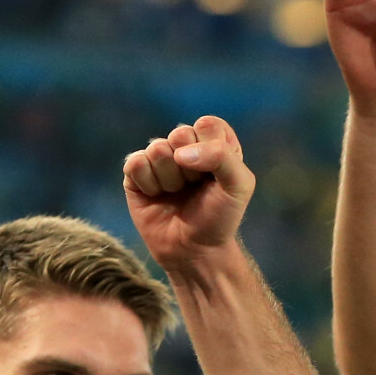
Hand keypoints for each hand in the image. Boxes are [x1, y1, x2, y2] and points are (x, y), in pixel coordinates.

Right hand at [123, 116, 255, 276]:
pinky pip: (136, 163)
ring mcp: (160, 158)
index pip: (208, 124)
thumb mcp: (239, 186)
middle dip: (191, 167)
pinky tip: (157, 196)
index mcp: (214, 142)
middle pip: (180, 133)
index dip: (212, 150)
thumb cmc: (220, 217)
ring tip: (177, 193)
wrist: (195, 250)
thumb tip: (180, 153)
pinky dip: (149, 185)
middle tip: (195, 187)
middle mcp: (186, 146)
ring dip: (171, 179)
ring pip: (157, 149)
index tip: (217, 176)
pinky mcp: (136, 173)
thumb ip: (222, 156)